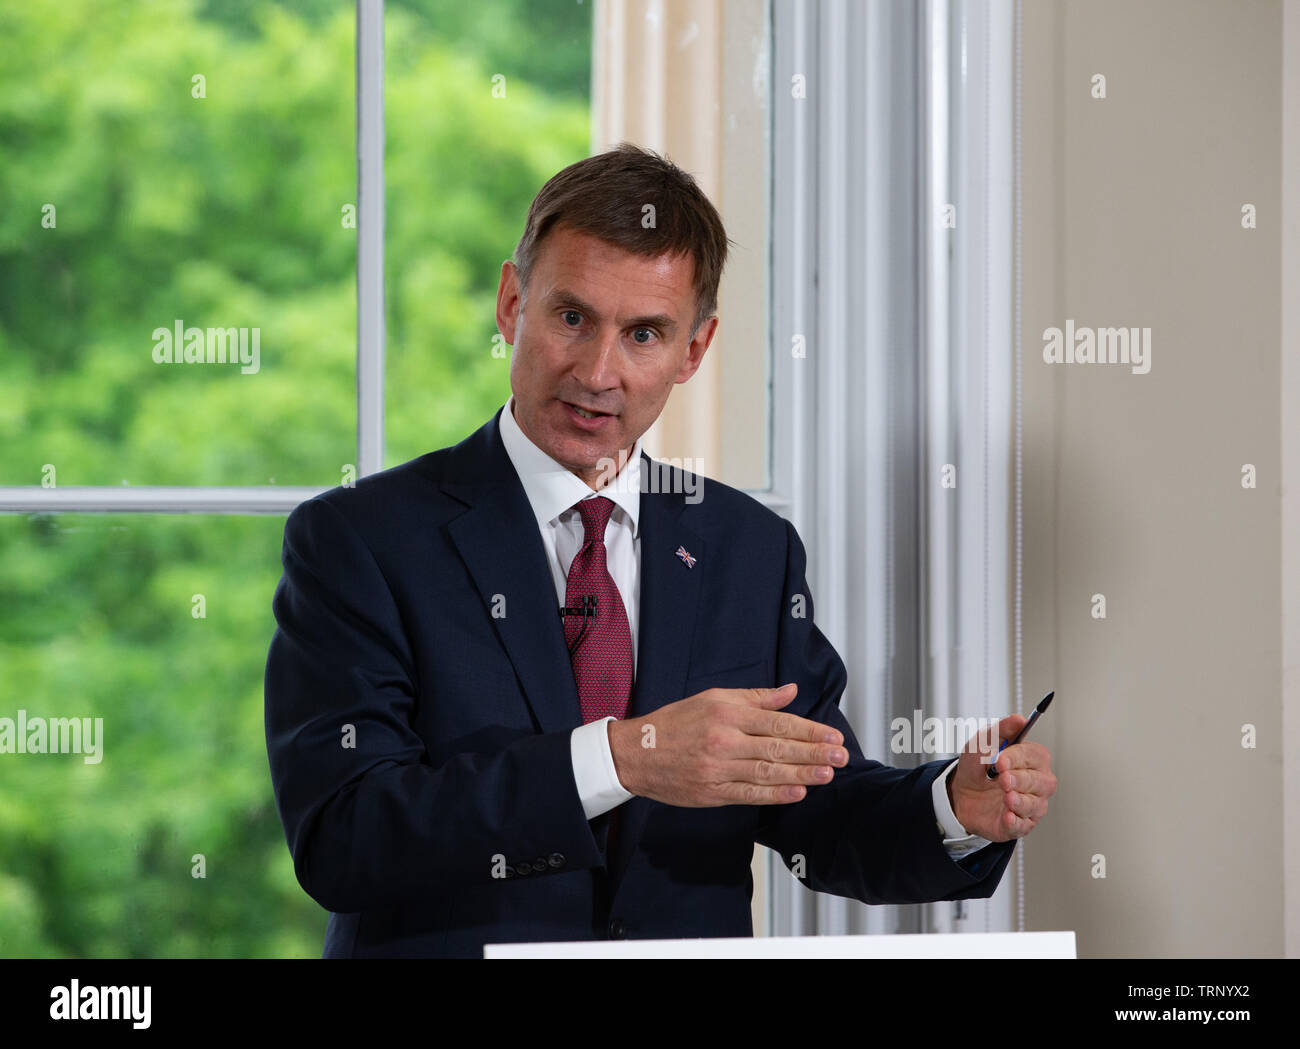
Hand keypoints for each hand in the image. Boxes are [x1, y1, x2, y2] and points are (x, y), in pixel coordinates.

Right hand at [607, 683, 848, 806]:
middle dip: (814, 752)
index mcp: (727, 714)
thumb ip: (754, 697)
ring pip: (768, 773)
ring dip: (802, 774)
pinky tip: (798, 792)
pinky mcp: (712, 793)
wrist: (637, 754)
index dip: (808, 730)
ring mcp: (719, 769)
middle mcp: (725, 740)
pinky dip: (776, 795)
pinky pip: (750, 794)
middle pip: (778, 748)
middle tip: (841, 757)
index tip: (832, 736)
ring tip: (828, 774)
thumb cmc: (674, 723)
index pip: (777, 722)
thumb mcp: (712, 698)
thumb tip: (789, 692)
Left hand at [947, 715, 1056, 841]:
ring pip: (1036, 805)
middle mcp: (1037, 783)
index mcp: (1031, 760)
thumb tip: (1020, 719)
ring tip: (1005, 796)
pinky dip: (1016, 821)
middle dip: (1021, 779)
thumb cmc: (977, 767)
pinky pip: (1023, 826)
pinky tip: (1007, 815)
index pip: (1036, 756)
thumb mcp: (982, 744)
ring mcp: (1030, 805)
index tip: (1001, 758)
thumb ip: (1000, 730)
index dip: (1020, 757)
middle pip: (1043, 782)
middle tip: (1002, 778)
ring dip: (1020, 800)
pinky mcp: (1019, 825)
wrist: (959, 794)